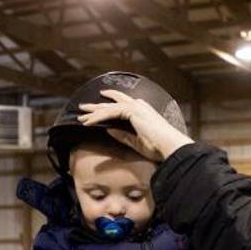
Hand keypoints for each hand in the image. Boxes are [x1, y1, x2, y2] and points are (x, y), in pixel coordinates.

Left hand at [78, 89, 193, 160]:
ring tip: (82, 117)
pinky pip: (110, 112)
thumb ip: (122, 134)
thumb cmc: (158, 147)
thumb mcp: (136, 141)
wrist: (169, 146)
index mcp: (143, 111)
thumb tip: (108, 129)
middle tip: (83, 107)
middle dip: (97, 105)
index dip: (107, 107)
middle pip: (113, 102)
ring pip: (109, 107)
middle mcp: (139, 105)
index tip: (96, 110)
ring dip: (94, 112)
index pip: (121, 105)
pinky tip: (88, 123)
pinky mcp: (131, 111)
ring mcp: (136, 107)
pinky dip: (98, 118)